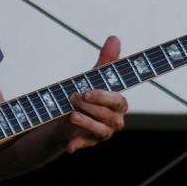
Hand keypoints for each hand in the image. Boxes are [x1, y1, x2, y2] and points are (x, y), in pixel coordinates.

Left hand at [62, 35, 127, 153]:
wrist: (67, 115)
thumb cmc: (86, 94)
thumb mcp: (93, 77)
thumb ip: (105, 61)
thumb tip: (114, 38)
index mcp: (119, 104)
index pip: (118, 101)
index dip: (104, 97)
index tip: (88, 91)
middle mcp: (115, 120)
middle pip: (108, 116)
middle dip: (90, 106)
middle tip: (73, 97)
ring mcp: (103, 133)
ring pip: (100, 131)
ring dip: (86, 122)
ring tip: (72, 114)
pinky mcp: (89, 142)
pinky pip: (85, 145)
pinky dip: (77, 146)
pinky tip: (70, 147)